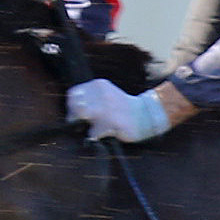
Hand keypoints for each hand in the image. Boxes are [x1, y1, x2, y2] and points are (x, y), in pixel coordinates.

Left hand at [65, 78, 181, 143]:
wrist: (147, 115)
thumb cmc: (123, 108)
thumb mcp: (105, 95)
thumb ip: (90, 99)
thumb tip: (72, 113)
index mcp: (98, 85)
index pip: (74, 93)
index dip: (71, 106)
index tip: (75, 114)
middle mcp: (101, 94)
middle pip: (75, 105)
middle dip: (75, 116)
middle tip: (82, 124)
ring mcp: (106, 108)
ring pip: (82, 116)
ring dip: (85, 125)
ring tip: (94, 128)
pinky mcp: (111, 122)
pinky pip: (94, 131)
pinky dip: (96, 135)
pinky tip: (104, 133)